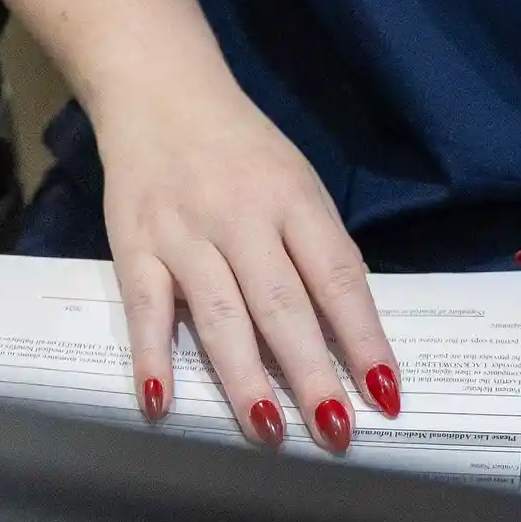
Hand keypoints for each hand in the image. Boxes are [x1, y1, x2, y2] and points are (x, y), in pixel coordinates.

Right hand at [95, 84, 400, 451]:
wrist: (159, 89)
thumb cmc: (240, 148)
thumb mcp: (294, 181)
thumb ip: (316, 248)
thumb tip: (348, 328)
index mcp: (294, 199)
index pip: (338, 277)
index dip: (364, 336)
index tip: (386, 391)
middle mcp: (242, 217)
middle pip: (283, 304)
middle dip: (312, 373)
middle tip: (335, 431)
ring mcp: (185, 233)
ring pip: (220, 315)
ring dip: (245, 378)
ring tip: (269, 432)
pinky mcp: (134, 245)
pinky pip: (146, 308)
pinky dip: (152, 356)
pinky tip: (160, 402)